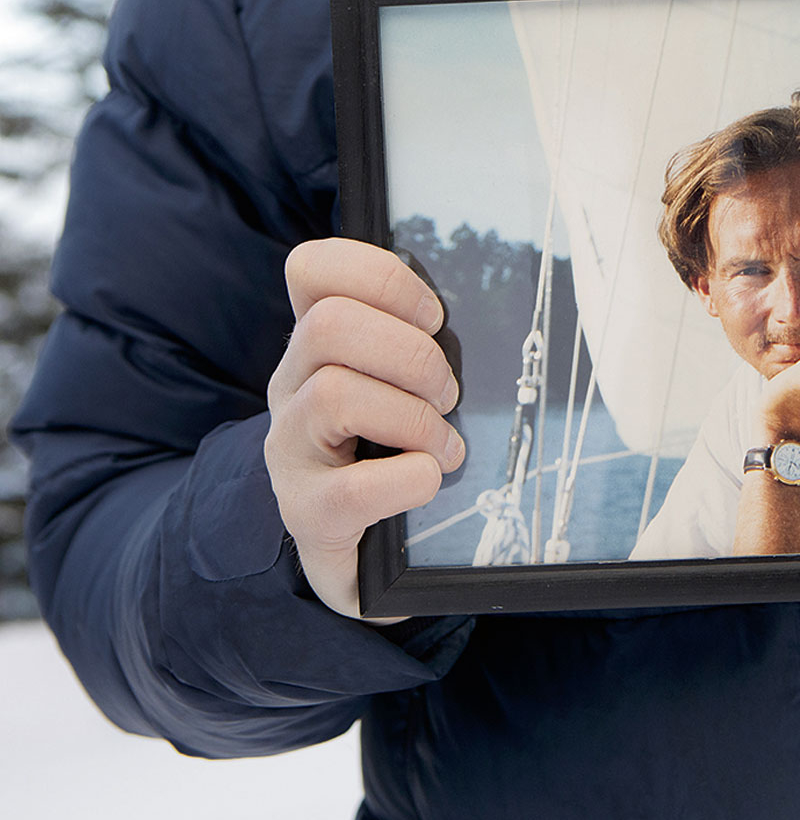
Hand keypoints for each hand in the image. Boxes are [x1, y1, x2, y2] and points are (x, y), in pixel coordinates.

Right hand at [264, 238, 463, 619]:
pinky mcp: (307, 511)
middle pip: (329, 325)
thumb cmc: (388, 450)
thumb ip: (418, 343)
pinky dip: (407, 480)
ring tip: (444, 444)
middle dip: (411, 354)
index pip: (312, 269)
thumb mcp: (398, 384)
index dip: (380, 278)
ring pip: (334, 394)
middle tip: (449, 393)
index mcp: (317, 344)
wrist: (353, 550)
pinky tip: (428, 480)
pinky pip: (353, 487)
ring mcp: (291, 449)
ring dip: (413, 417)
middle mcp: (291, 386)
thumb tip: (488, 312)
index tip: (433, 316)